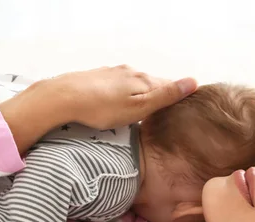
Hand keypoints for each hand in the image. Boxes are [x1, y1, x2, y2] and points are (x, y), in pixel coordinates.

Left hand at [52, 65, 196, 128]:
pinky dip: (124, 94)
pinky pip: (119, 86)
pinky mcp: (97, 78)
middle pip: (153, 84)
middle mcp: (130, 72)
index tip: (185, 109)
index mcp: (144, 80)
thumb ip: (166, 96)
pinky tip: (119, 104)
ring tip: (143, 111)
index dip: (179, 96)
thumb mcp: (140, 107)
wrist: (62, 98)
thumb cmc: (103, 108)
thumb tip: (192, 81)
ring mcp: (113, 73)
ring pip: (135, 84)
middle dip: (160, 96)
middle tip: (166, 114)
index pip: (170, 86)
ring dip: (142, 95)